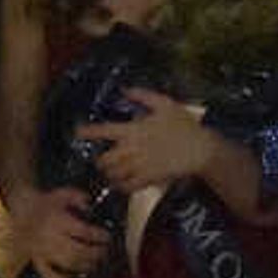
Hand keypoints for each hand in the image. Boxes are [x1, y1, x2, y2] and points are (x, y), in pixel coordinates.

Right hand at [8, 185, 111, 277]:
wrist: (22, 209)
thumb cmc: (46, 202)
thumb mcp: (64, 193)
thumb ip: (79, 197)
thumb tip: (90, 207)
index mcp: (58, 221)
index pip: (84, 232)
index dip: (99, 236)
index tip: (107, 237)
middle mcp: (51, 237)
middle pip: (79, 251)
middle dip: (95, 254)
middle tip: (104, 252)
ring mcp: (43, 250)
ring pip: (67, 264)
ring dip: (84, 266)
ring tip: (95, 263)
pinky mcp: (36, 258)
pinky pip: (48, 273)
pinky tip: (71, 277)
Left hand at [75, 93, 218, 191]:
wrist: (200, 149)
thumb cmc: (183, 125)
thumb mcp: (164, 103)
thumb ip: (142, 95)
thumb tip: (124, 91)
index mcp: (134, 130)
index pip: (104, 131)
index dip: (88, 131)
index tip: (77, 132)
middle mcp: (132, 150)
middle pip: (105, 159)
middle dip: (100, 160)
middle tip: (101, 159)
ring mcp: (139, 167)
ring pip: (114, 174)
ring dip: (108, 174)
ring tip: (109, 172)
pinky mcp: (148, 179)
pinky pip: (127, 187)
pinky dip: (121, 186)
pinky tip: (121, 184)